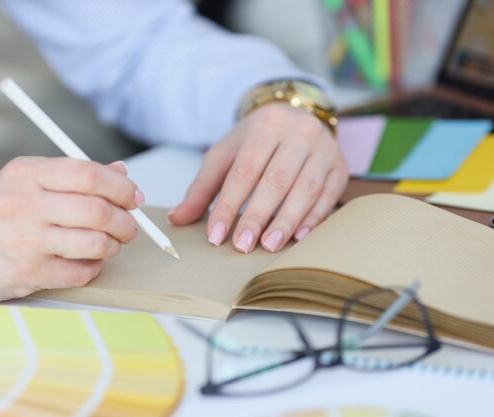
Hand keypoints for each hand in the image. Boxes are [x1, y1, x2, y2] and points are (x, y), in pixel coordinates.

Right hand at [0, 157, 140, 301]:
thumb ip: (72, 176)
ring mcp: (25, 240)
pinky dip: (93, 269)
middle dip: (126, 222)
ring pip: (95, 243)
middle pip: (98, 211)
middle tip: (130, 228)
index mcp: (26, 173)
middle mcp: (24, 203)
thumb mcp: (24, 182)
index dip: (122, 187)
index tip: (134, 197)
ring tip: (109, 245)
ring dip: (113, 247)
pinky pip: (80, 272)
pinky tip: (86, 263)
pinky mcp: (26, 273)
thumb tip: (121, 171)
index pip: (89, 173)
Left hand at [168, 103, 347, 252]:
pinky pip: (328, 195)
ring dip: (286, 221)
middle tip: (242, 245)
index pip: (244, 171)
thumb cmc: (255, 140)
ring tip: (269, 245)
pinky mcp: (340, 166)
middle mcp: (299, 133)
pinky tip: (298, 236)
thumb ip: (202, 188)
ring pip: (305, 189)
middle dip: (258, 216)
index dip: (229, 205)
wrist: (293, 115)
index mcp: (265, 126)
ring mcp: (324, 149)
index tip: (216, 235)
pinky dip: (313, 218)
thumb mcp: (225, 155)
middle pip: (276, 180)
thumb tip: (178, 219)